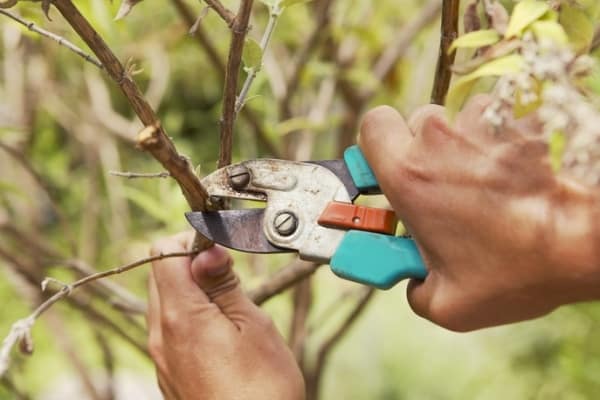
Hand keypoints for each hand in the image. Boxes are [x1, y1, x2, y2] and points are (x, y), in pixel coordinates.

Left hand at [147, 232, 304, 399]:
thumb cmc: (262, 389)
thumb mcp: (252, 325)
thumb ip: (224, 284)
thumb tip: (207, 249)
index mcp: (180, 317)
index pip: (164, 253)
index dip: (192, 241)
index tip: (220, 249)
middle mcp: (160, 336)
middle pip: (161, 275)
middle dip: (191, 263)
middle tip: (229, 274)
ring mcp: (162, 358)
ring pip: (164, 302)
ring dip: (191, 290)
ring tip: (229, 304)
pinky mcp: (169, 374)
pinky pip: (169, 330)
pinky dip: (189, 316)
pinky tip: (220, 331)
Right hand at [359, 95, 599, 330]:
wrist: (588, 239)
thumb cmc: (519, 269)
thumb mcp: (450, 304)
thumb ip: (413, 290)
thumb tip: (413, 281)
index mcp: (410, 176)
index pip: (373, 125)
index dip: (378, 144)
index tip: (388, 167)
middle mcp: (441, 140)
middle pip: (417, 122)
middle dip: (424, 149)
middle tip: (441, 186)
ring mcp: (483, 124)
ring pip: (459, 119)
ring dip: (464, 145)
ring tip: (486, 184)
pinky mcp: (520, 119)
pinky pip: (497, 120)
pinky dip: (500, 140)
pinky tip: (515, 173)